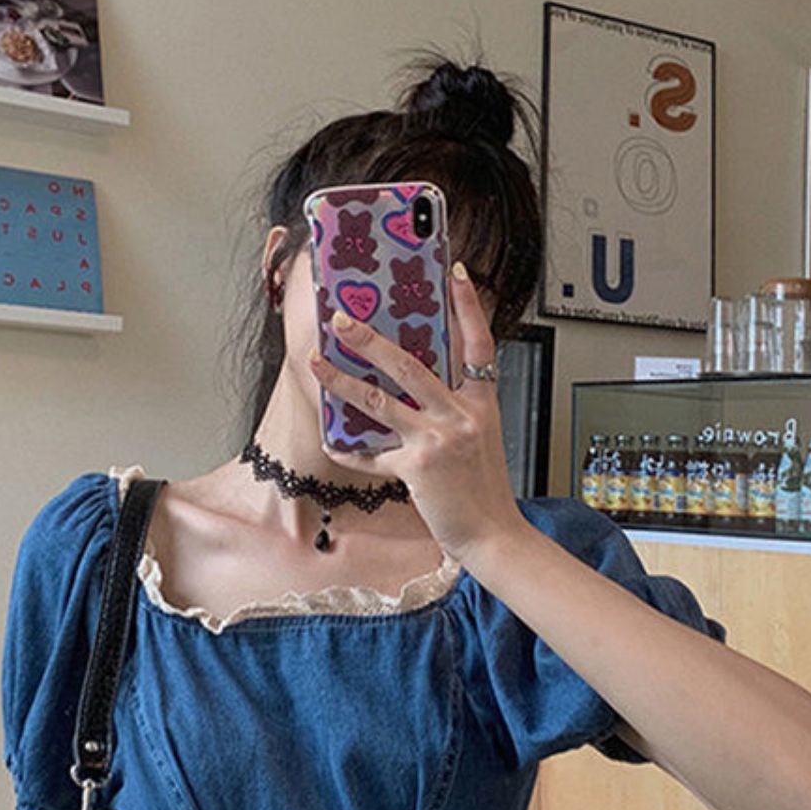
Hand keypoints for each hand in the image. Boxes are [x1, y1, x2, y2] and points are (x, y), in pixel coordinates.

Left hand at [307, 263, 529, 568]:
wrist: (493, 535)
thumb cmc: (483, 490)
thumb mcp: (480, 439)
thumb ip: (455, 411)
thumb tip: (415, 389)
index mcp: (481, 403)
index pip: (478, 343)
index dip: (469, 307)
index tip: (457, 274)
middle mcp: (461, 415)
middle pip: (410, 364)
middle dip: (370, 338)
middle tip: (344, 318)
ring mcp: (438, 440)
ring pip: (379, 400)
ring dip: (342, 380)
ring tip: (317, 363)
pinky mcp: (417, 468)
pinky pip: (372, 454)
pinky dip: (348, 449)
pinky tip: (331, 442)